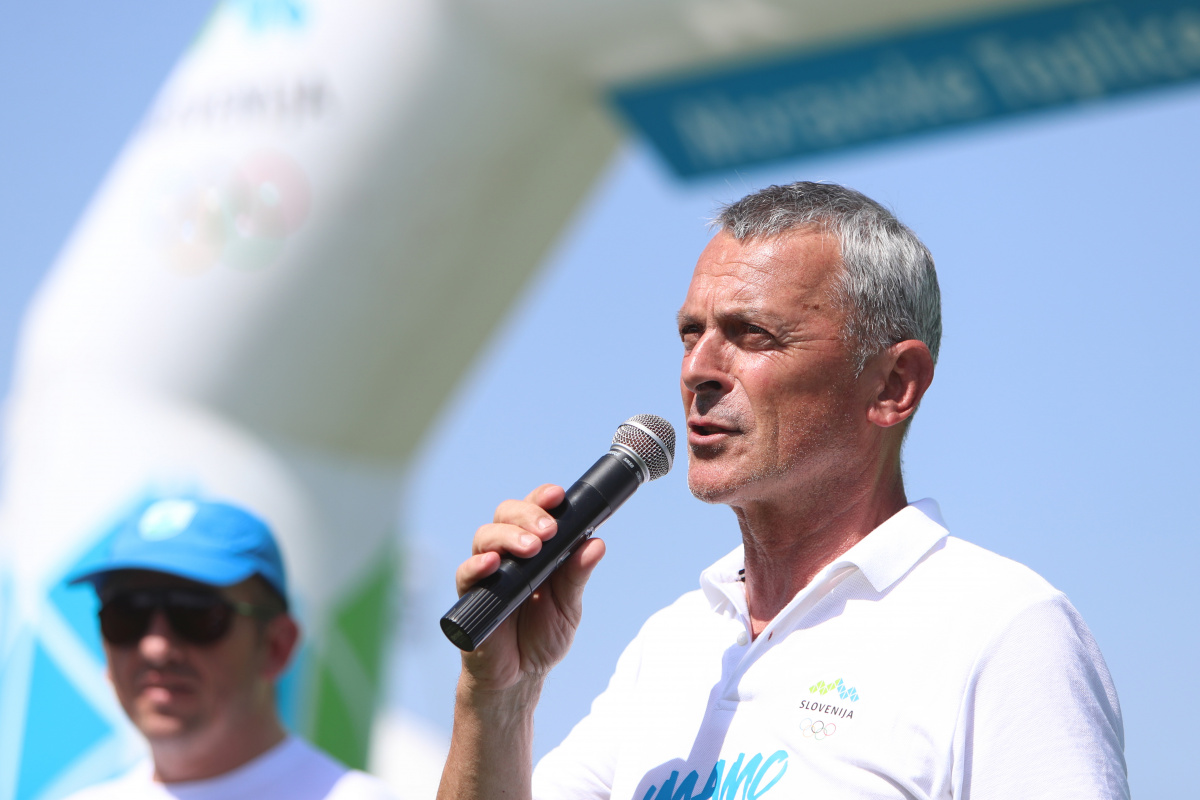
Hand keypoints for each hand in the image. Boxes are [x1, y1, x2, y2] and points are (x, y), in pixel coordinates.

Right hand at [454, 483, 605, 694]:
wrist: (519, 678)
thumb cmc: (543, 637)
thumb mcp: (568, 607)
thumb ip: (577, 576)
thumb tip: (596, 544)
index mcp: (536, 549)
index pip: (535, 511)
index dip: (543, 499)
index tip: (558, 496)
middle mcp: (508, 554)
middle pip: (506, 514)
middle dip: (528, 515)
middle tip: (548, 531)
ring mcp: (487, 572)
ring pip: (486, 536)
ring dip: (508, 536)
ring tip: (532, 549)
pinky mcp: (471, 595)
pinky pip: (466, 573)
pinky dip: (477, 565)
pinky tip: (492, 564)